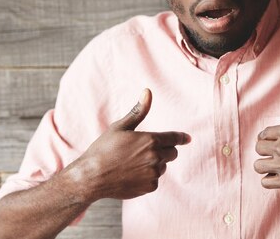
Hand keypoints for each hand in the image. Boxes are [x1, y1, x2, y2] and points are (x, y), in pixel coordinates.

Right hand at [71, 88, 190, 200]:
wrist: (92, 177)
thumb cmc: (103, 149)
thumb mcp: (120, 127)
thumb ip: (138, 111)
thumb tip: (147, 92)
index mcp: (150, 140)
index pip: (174, 138)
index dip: (181, 138)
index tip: (187, 138)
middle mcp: (155, 157)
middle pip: (172, 153)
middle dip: (165, 150)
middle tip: (146, 150)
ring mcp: (153, 174)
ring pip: (162, 167)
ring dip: (155, 164)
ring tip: (133, 163)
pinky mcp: (149, 187)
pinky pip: (154, 180)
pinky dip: (147, 177)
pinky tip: (131, 174)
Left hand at [253, 74, 279, 190]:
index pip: (262, 134)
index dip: (269, 137)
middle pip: (258, 148)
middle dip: (266, 149)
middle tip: (278, 151)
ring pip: (258, 165)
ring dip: (265, 164)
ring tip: (276, 163)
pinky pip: (265, 181)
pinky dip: (270, 179)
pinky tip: (279, 174)